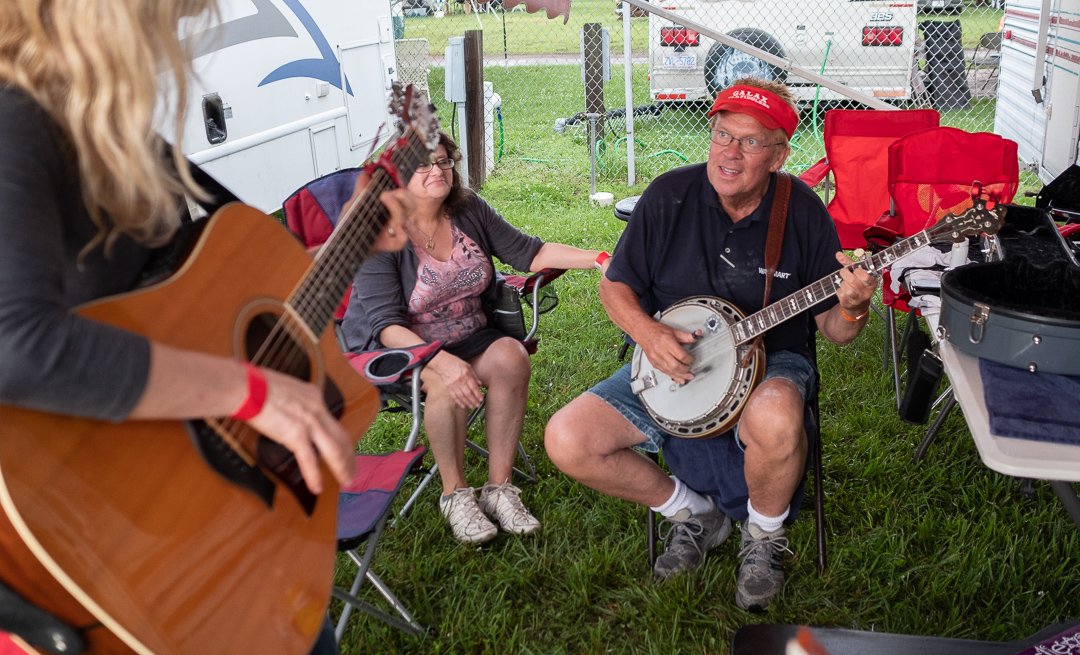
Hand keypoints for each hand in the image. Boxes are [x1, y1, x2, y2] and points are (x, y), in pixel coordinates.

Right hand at [244, 368, 355, 494]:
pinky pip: (309, 460)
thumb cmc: (256, 386)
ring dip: (342, 468)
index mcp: (314, 396)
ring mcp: (309, 422)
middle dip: (349, 456)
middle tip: (353, 470)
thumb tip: (289, 411)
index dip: (341, 438)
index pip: (332, 422)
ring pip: (334, 450)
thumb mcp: (285, 389)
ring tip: (347, 481)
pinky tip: (317, 487)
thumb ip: (293, 402)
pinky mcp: (296, 434)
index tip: (344, 449)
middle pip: (341, 437)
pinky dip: (314, 476)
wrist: (247, 387)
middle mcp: (317, 409)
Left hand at [347, 171, 412, 252]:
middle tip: (387, 190)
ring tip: (384, 197)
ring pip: (406, 216)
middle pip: (410, 202)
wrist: (342, 247)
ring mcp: (395, 230)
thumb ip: (360, 190)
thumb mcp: (352, 205)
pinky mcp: (393, 244)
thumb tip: (366, 172)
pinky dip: (399, 229)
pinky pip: (402, 237)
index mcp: (387, 207)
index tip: (394, 172)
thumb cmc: (350, 228)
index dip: (400, 181)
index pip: (401, 192)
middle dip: (403, 193)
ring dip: (397, 205)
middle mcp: (394, 217)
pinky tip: (391, 224)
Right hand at [429, 351, 485, 408]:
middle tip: (478, 405)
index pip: (473, 387)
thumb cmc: (455, 362)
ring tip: (472, 407)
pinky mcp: (448, 387)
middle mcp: (460, 381)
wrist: (442, 362)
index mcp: (466, 375)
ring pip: (462, 396)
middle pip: (468, 393)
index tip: (481, 399)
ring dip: (468, 403)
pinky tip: (463, 406)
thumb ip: (474, 375)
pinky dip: (459, 402)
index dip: (478, 394)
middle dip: (474, 400)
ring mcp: (453, 385)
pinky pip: (454, 396)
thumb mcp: (467, 366)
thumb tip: (480, 384)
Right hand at [638, 321, 697, 384]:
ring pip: (669, 371)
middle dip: (685, 370)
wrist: (643, 332)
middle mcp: (661, 351)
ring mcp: (656, 358)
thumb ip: (686, 336)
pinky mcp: (654, 363)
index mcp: (667, 342)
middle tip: (691, 371)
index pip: (681, 355)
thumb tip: (696, 337)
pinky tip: (678, 378)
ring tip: (687, 377)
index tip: (691, 360)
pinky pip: (664, 372)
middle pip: (675, 365)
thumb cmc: (657, 331)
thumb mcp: (674, 331)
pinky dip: (672, 376)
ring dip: (680, 376)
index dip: (688, 359)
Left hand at [834, 251, 876, 314]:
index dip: (858, 271)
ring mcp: (857, 299)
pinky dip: (839, 290)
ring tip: (846, 283)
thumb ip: (849, 263)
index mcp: (871, 283)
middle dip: (845, 274)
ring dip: (843, 283)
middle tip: (845, 273)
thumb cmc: (859, 285)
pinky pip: (840, 293)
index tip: (856, 270)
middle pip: (852, 280)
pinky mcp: (848, 303)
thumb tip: (838, 254)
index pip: (865, 276)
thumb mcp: (857, 273)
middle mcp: (866, 292)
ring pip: (846, 287)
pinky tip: (844, 290)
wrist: (858, 305)